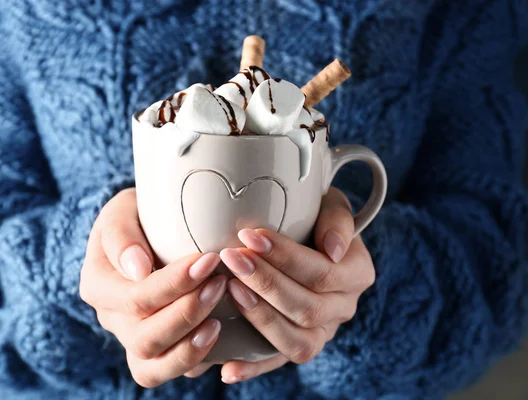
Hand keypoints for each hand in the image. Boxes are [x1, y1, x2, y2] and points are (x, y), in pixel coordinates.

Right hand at [79, 188, 226, 387]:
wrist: (152, 228)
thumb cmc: (140, 214)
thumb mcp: (123, 210)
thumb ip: (120, 234)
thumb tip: (137, 270)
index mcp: (98, 283)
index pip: (135, 297)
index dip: (175, 284)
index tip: (209, 259)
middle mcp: (110, 317)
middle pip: (144, 338)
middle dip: (187, 313)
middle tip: (220, 283)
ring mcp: (131, 339)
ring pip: (151, 366)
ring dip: (190, 347)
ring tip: (219, 321)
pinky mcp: (154, 352)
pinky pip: (166, 372)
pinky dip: (191, 362)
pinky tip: (217, 338)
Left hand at [211, 187, 374, 382]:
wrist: (308, 237)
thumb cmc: (315, 217)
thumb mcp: (331, 205)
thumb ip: (337, 219)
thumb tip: (333, 249)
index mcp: (357, 273)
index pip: (323, 272)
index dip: (286, 257)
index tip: (251, 236)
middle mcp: (344, 308)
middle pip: (307, 307)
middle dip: (265, 282)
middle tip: (231, 258)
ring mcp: (323, 332)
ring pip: (296, 340)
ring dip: (260, 317)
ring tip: (229, 290)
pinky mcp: (298, 347)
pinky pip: (278, 363)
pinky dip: (254, 368)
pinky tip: (228, 368)